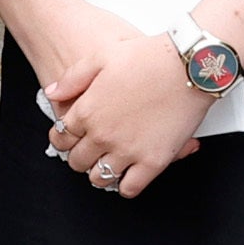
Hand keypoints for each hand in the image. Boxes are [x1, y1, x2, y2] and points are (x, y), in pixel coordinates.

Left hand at [37, 5, 210, 199]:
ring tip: (107, 163)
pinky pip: (130, 188)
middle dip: (79, 156)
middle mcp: (103, 135)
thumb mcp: (102, 56)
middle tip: (89, 150)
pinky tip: (128, 175)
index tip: (70, 138)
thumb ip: (73, 78)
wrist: (190, 67)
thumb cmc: (151, 58)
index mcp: (88, 111)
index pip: (61, 137)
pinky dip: (125, 186)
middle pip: (77, 161)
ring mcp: (127, 151)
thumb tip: (53, 92)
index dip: (63, 138)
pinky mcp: (152, 162)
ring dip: (99, 173)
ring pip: (99, 178)